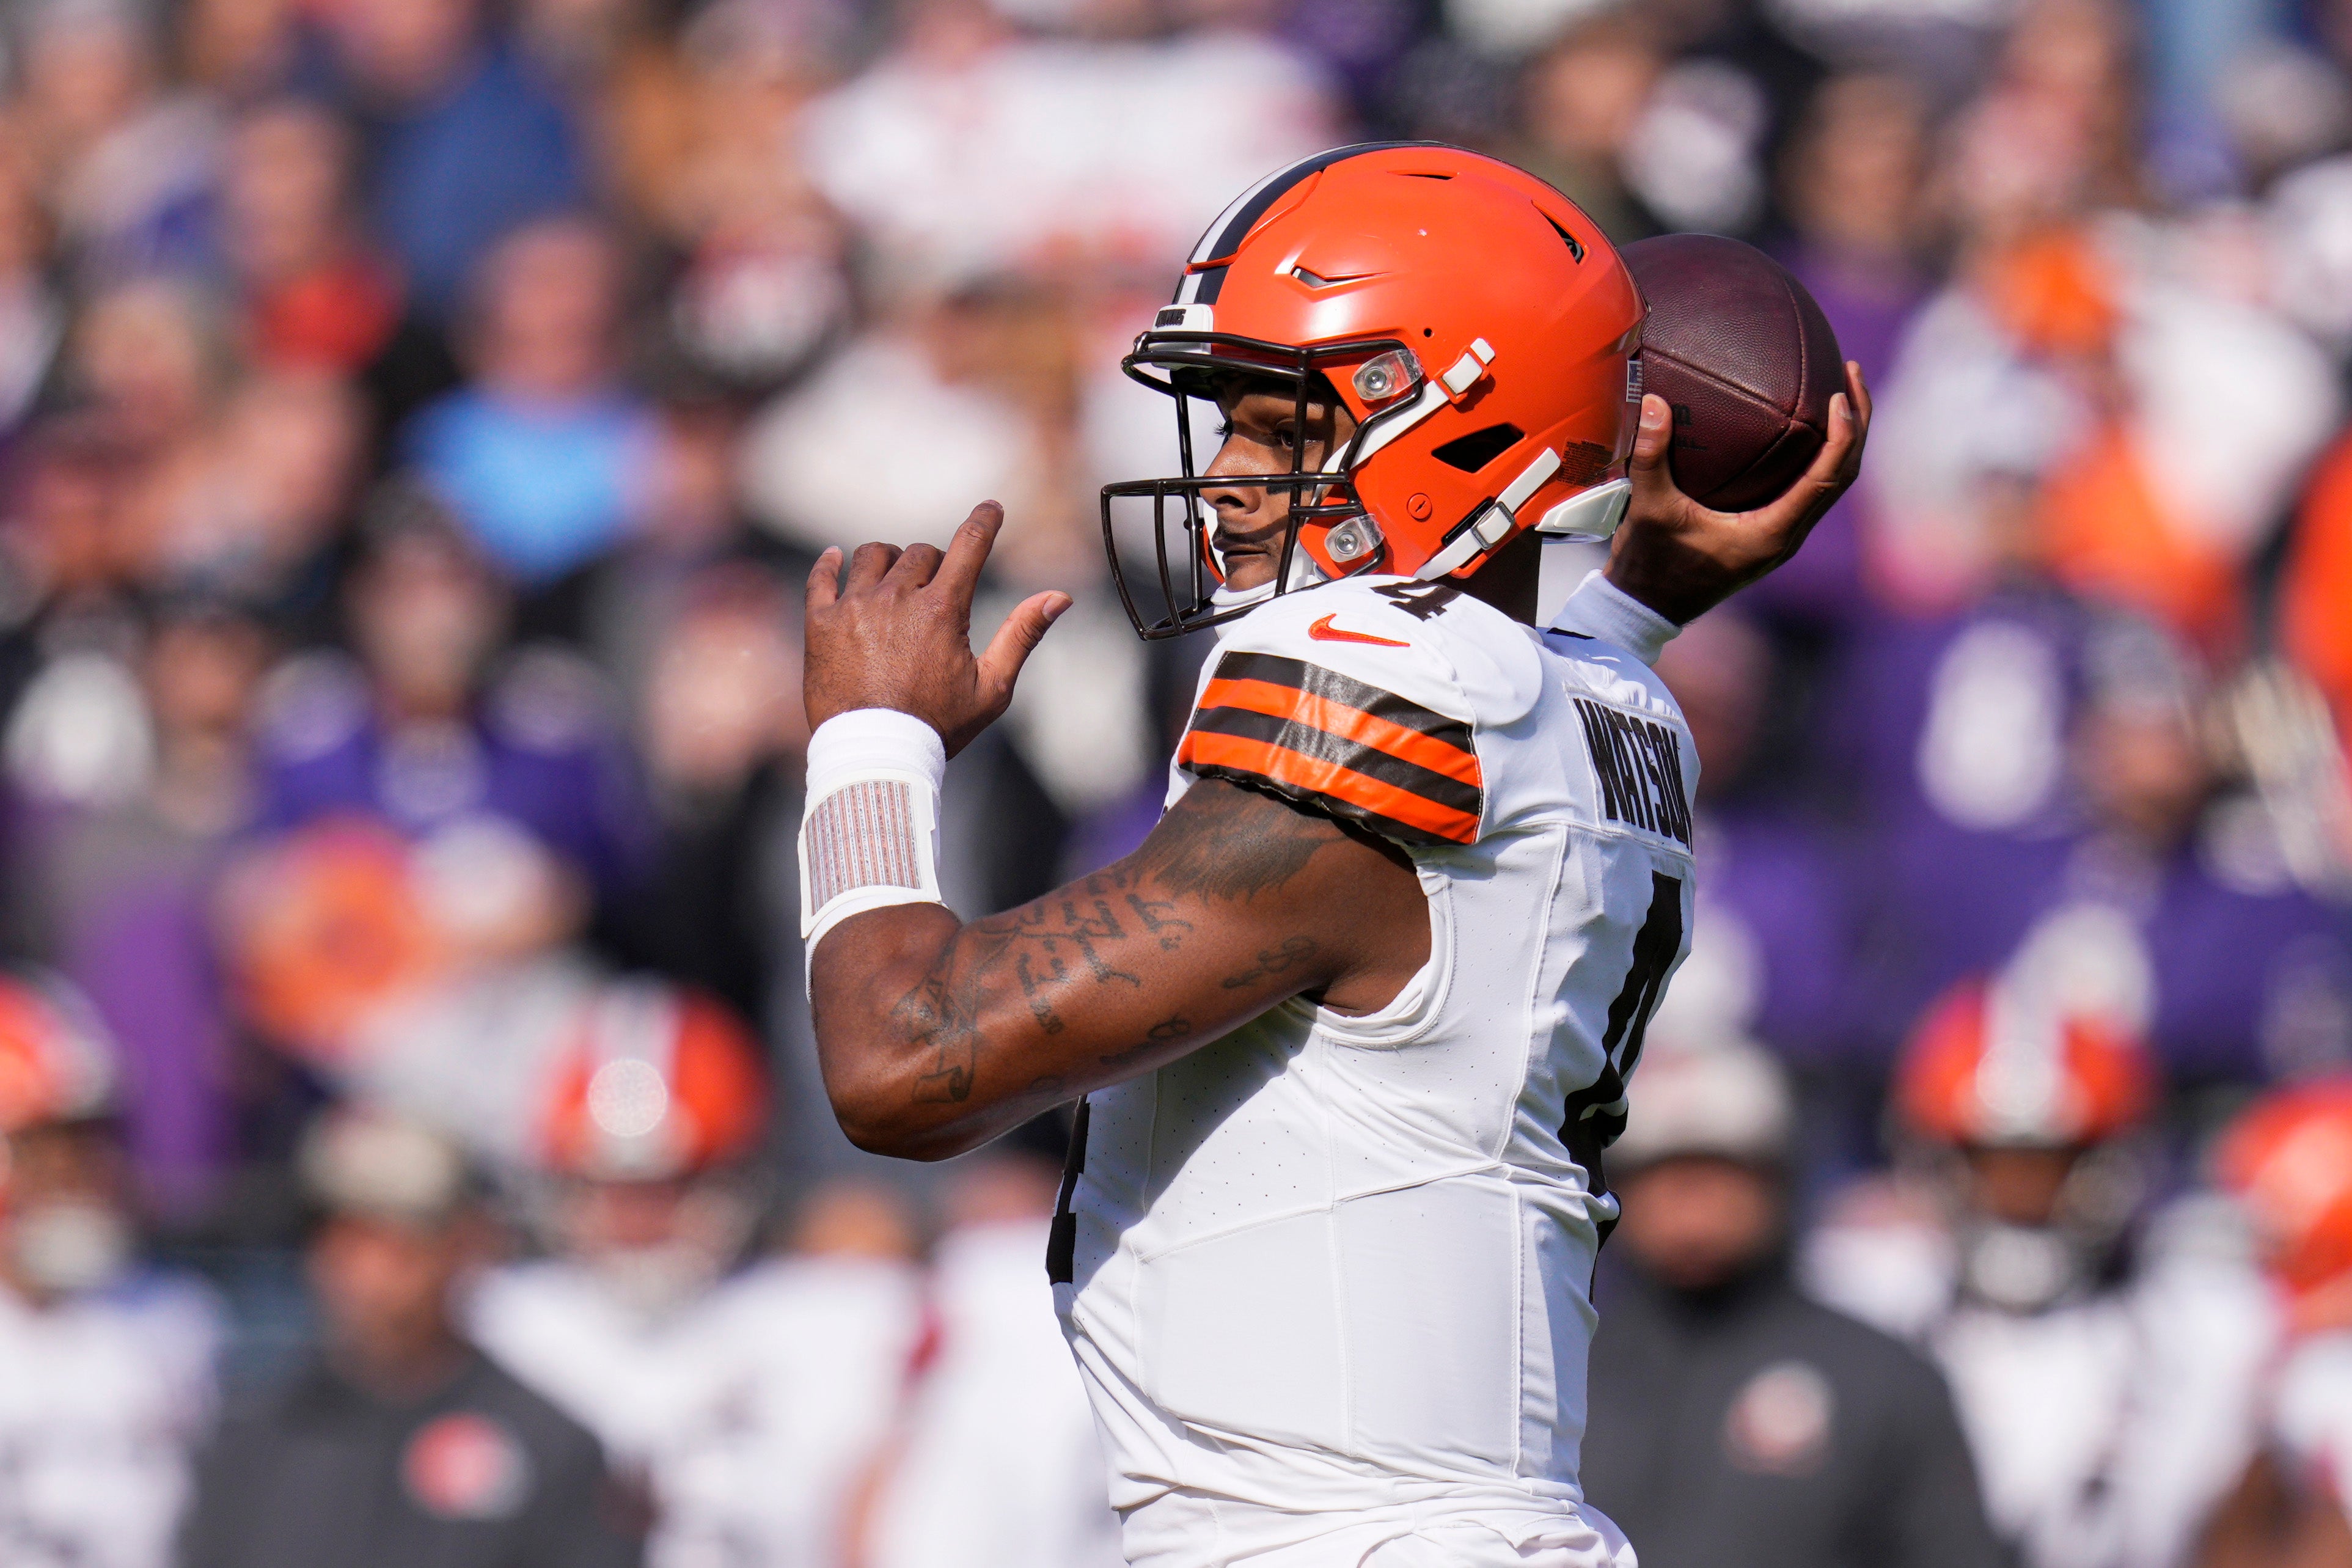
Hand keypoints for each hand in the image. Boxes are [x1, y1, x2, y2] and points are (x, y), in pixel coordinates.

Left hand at [805, 501, 1071, 756]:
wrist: (874, 755)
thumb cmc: (937, 726)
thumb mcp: (992, 687)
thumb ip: (1022, 635)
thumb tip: (1059, 597)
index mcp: (942, 610)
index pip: (969, 546)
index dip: (984, 522)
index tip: (991, 508)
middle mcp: (896, 598)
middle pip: (919, 553)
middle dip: (933, 565)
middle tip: (933, 592)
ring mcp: (855, 607)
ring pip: (872, 556)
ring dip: (887, 562)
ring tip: (891, 584)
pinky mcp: (821, 622)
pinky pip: (822, 576)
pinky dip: (830, 565)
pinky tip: (834, 560)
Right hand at [1603, 362, 1870, 624]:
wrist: (1648, 606)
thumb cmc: (1651, 563)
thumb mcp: (1649, 509)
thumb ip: (1651, 456)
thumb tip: (1654, 400)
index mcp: (1772, 533)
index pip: (1826, 478)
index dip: (1842, 434)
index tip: (1841, 394)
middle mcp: (1788, 535)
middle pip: (1844, 474)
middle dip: (1857, 423)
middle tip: (1851, 373)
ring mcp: (1784, 535)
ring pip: (1834, 482)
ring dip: (1845, 438)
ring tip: (1842, 391)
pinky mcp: (1773, 532)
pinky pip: (1813, 488)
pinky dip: (1822, 454)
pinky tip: (1807, 426)